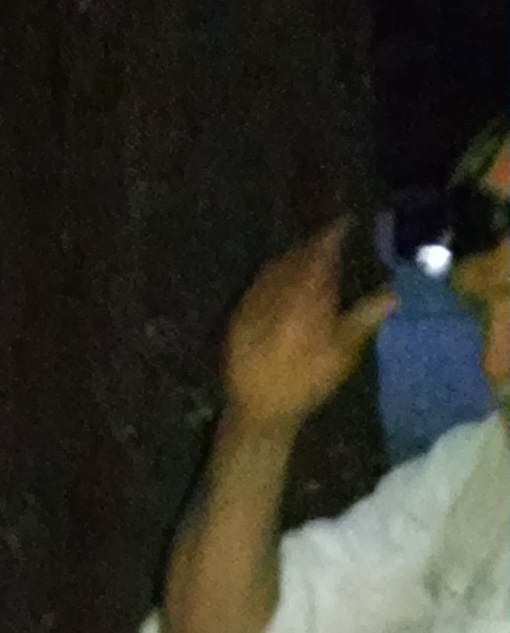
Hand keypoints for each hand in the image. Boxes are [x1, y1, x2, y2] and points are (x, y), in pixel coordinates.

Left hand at [221, 219, 392, 433]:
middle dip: (313, 245)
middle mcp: (275, 294)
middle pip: (295, 257)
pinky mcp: (238, 316)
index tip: (346, 222)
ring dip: (293, 258)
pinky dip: (273, 275)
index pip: (319, 254)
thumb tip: (393, 295)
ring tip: (310, 256)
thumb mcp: (342, 353)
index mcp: (304, 298)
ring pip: (274, 268)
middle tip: (330, 239)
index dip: (332, 235)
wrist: (259, 410)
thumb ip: (364, 318)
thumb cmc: (307, 383)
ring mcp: (253, 303)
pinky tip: (282, 281)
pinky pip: (258, 284)